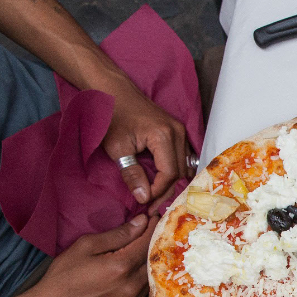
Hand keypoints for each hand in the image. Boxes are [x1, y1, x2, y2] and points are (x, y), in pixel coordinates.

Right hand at [32, 213, 157, 296]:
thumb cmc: (64, 275)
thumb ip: (118, 234)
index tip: (154, 216)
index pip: (148, 241)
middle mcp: (133, 284)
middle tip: (151, 227)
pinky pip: (147, 285)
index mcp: (122, 266)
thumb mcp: (86, 246)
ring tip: (145, 243)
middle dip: (154, 239)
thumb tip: (142, 222)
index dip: (153, 226)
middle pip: (154, 257)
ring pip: (153, 272)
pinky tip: (138, 263)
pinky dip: (146, 272)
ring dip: (152, 256)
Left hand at [103, 81, 191, 205]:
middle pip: (179, 172)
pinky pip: (183, 158)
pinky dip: (174, 172)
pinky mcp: (178, 132)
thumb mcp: (117, 148)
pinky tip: (162, 181)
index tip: (144, 201)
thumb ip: (131, 174)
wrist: (114, 91)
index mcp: (163, 136)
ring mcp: (181, 131)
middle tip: (151, 205)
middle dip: (165, 190)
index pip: (168, 173)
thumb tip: (143, 198)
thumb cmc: (112, 116)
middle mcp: (178, 133)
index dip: (158, 191)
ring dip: (171, 183)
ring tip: (156, 196)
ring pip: (184, 166)